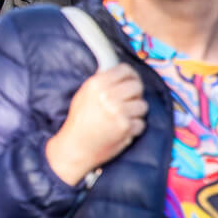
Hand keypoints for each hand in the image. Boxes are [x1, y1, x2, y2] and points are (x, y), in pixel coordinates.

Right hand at [45, 64, 146, 184]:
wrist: (74, 147)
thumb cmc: (78, 122)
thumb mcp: (84, 95)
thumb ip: (101, 82)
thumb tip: (120, 73)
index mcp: (96, 84)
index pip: (125, 70)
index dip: (131, 76)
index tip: (131, 81)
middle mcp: (108, 95)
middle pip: (137, 86)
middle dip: (135, 95)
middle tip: (128, 102)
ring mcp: (118, 111)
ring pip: (143, 105)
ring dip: (135, 113)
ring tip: (122, 118)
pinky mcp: (126, 127)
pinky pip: (141, 123)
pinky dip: (134, 128)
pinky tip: (122, 130)